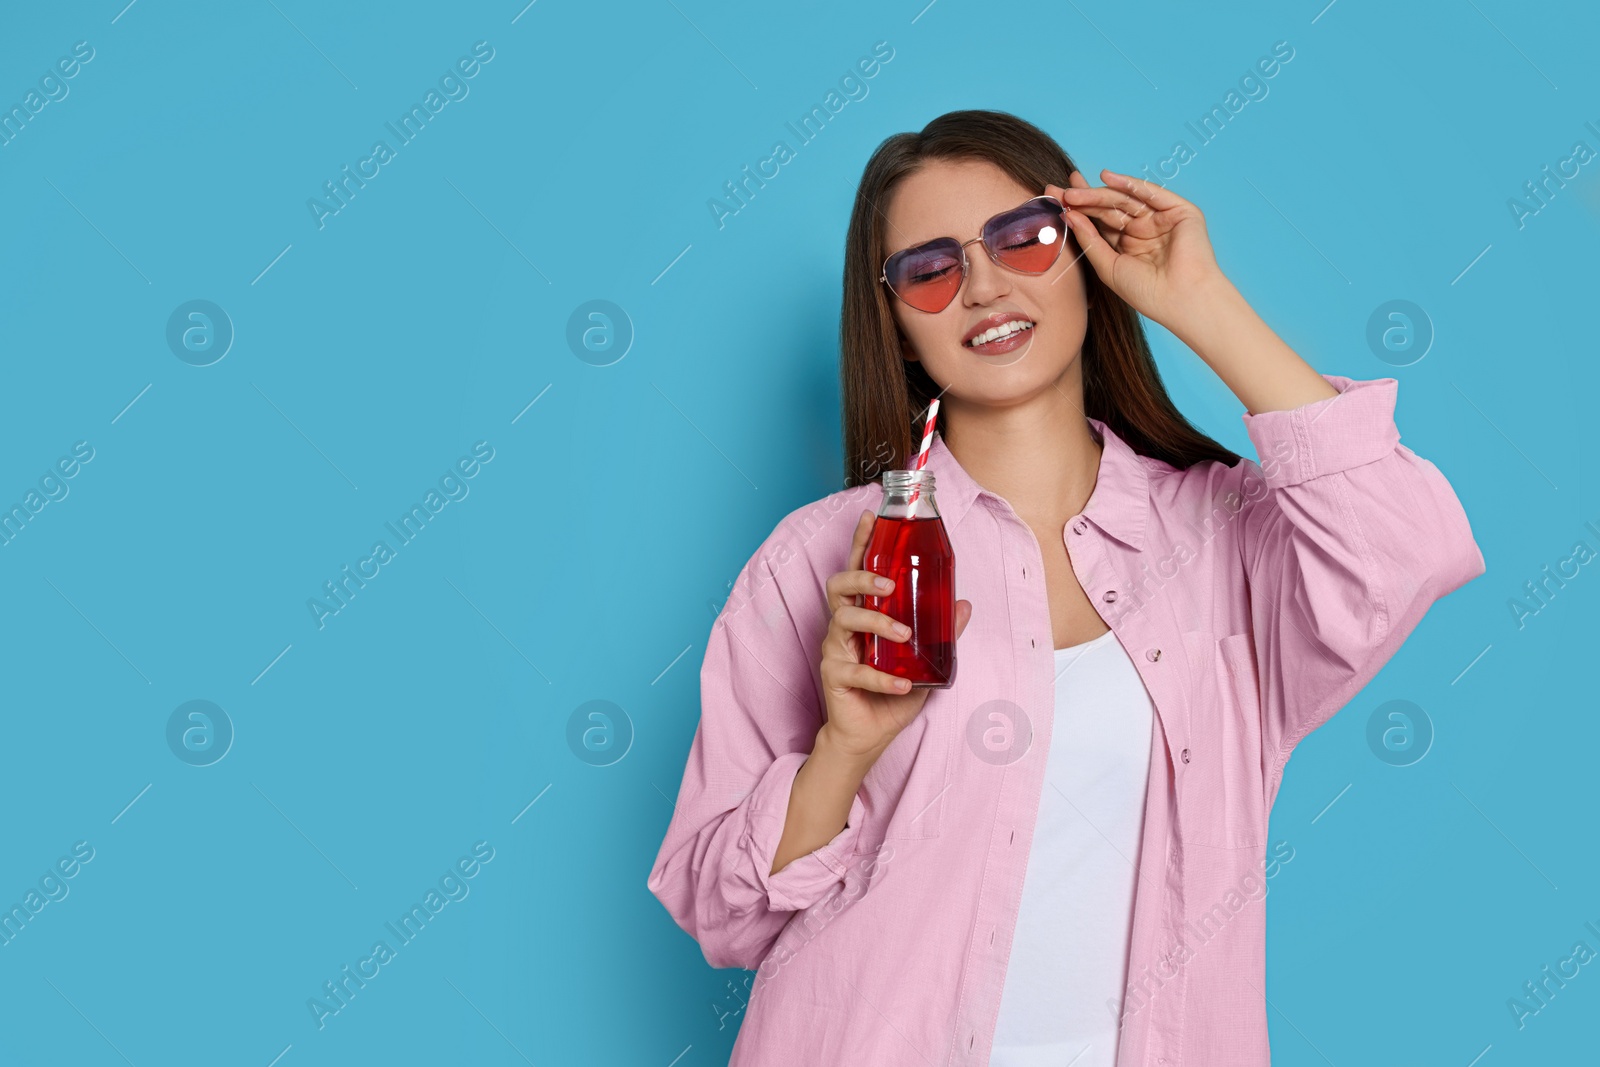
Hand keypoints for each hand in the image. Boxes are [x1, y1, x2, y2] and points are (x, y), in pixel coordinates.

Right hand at [819, 511, 972, 761]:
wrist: (869, 736)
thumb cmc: (891, 693)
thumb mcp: (925, 661)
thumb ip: (942, 634)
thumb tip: (965, 604)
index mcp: (863, 614)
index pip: (857, 570)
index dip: (860, 542)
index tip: (869, 517)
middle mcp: (844, 626)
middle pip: (839, 586)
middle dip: (862, 577)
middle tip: (889, 585)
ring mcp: (836, 650)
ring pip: (844, 620)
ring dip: (877, 623)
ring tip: (904, 636)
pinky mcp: (835, 677)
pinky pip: (856, 672)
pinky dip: (882, 679)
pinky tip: (902, 686)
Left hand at [1048, 168, 1228, 335]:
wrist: (1180, 299)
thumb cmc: (1146, 292)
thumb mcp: (1108, 265)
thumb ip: (1089, 239)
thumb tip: (1068, 214)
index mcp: (1128, 245)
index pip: (1100, 221)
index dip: (1079, 209)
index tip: (1055, 198)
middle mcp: (1144, 229)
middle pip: (1110, 208)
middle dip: (1085, 198)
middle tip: (1059, 191)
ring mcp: (1162, 218)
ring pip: (1126, 200)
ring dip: (1099, 193)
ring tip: (1074, 191)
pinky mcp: (1180, 210)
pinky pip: (1151, 193)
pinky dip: (1129, 184)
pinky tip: (1107, 178)